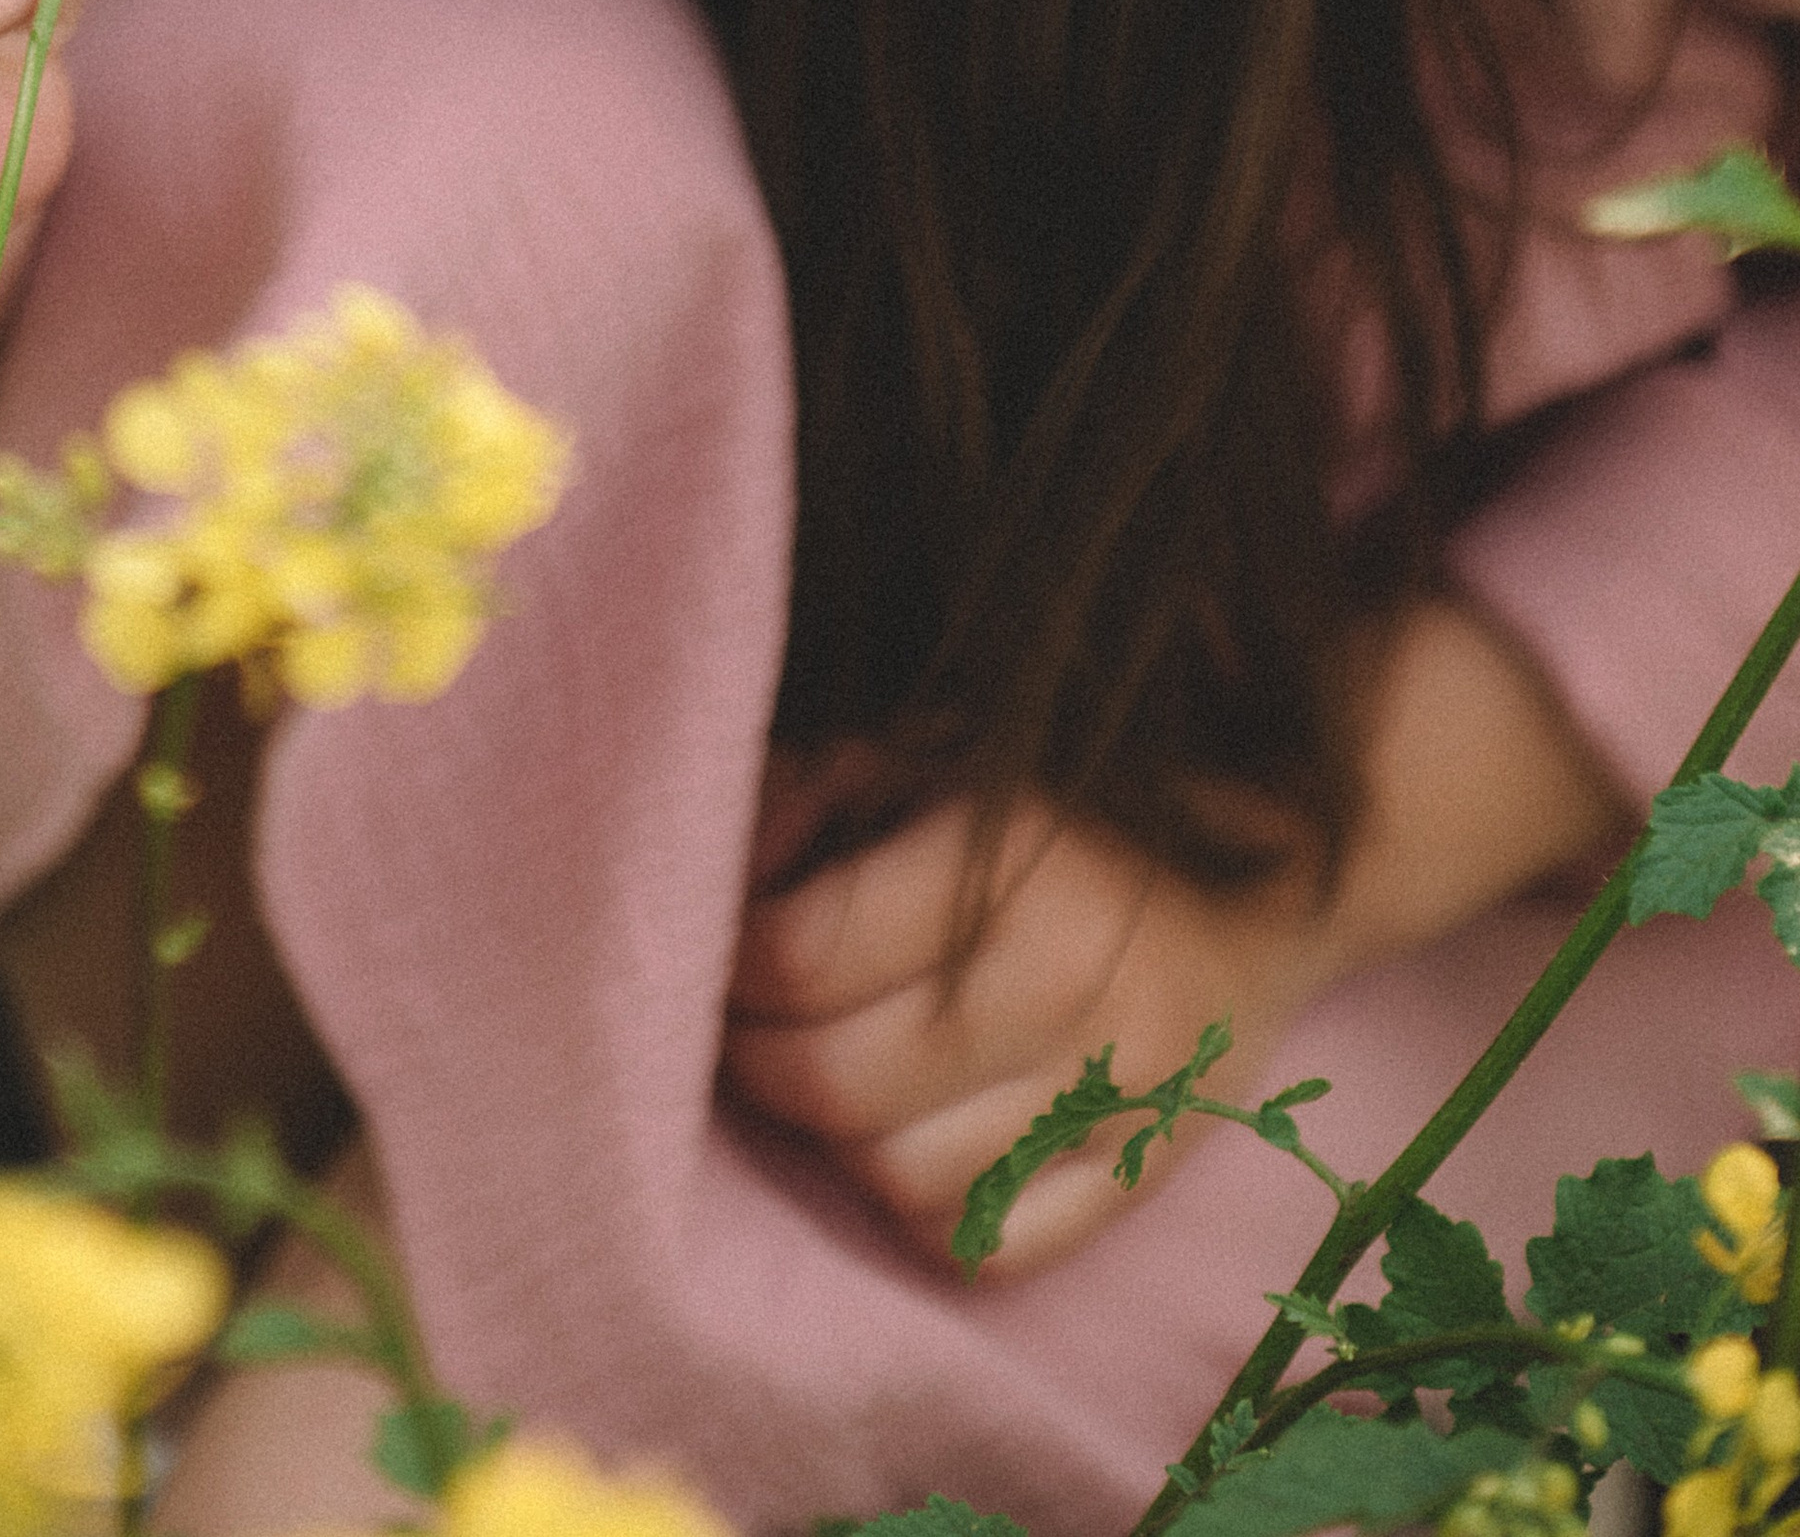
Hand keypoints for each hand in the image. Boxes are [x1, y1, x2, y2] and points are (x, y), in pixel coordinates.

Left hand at [728, 785, 1343, 1275]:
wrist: (1274, 870)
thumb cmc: (1069, 802)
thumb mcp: (942, 746)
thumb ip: (818, 788)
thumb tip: (718, 867)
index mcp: (1010, 862)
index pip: (801, 957)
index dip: (732, 966)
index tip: (727, 953)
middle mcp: (1066, 984)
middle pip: (832, 1084)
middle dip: (758, 1059)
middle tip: (751, 1026)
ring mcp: (1116, 1094)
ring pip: (897, 1180)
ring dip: (836, 1139)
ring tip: (832, 1077)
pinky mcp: (1146, 1174)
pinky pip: (985, 1248)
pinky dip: (923, 1212)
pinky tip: (911, 1142)